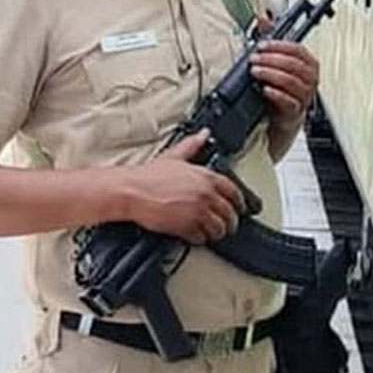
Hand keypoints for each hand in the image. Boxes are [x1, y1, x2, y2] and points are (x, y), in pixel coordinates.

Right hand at [122, 130, 243, 244]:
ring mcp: (198, 212)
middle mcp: (206, 195)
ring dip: (216, 232)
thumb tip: (203, 134)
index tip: (239, 207)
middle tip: (227, 225)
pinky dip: (200, 239)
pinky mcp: (187, 227)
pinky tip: (196, 236)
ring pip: (218, 228)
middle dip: (230, 221)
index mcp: (206, 177)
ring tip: (212, 233)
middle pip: (229, 214)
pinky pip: (202, 238)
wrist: (132, 191)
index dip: (239, 202)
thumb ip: (192, 145)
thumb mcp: (174, 156)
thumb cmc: (149, 176)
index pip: (234, 192)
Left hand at [249, 40, 318, 129]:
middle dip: (272, 59)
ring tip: (255, 71)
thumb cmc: (282, 88)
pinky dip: (276, 94)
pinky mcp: (295, 111)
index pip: (298, 50)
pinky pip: (289, 102)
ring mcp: (304, 96)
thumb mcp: (276, 62)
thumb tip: (263, 18)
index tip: (262, 45)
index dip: (279, 46)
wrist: (282, 117)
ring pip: (291, 82)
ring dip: (271, 74)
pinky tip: (265, 89)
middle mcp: (309, 80)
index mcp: (308, 65)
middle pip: (294, 65)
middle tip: (255, 58)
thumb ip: (271, 39)